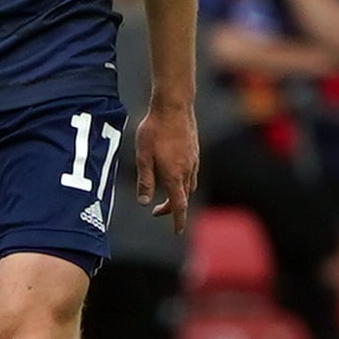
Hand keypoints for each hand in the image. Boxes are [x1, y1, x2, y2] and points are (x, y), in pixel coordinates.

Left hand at [134, 101, 198, 232]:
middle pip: (184, 197)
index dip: (177, 220)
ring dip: (179, 194)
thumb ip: (145, 181)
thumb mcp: (143, 156)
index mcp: (175, 175)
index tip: (177, 232)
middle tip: (157, 211)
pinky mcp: (196, 152)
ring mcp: (194, 161)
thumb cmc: (154, 129)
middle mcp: (188, 170)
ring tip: (166, 195)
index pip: (179, 205)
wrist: (174, 106)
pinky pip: (192, 173)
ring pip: (189, 185)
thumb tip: (144, 202)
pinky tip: (175, 174)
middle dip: (172, 208)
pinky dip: (184, 181)